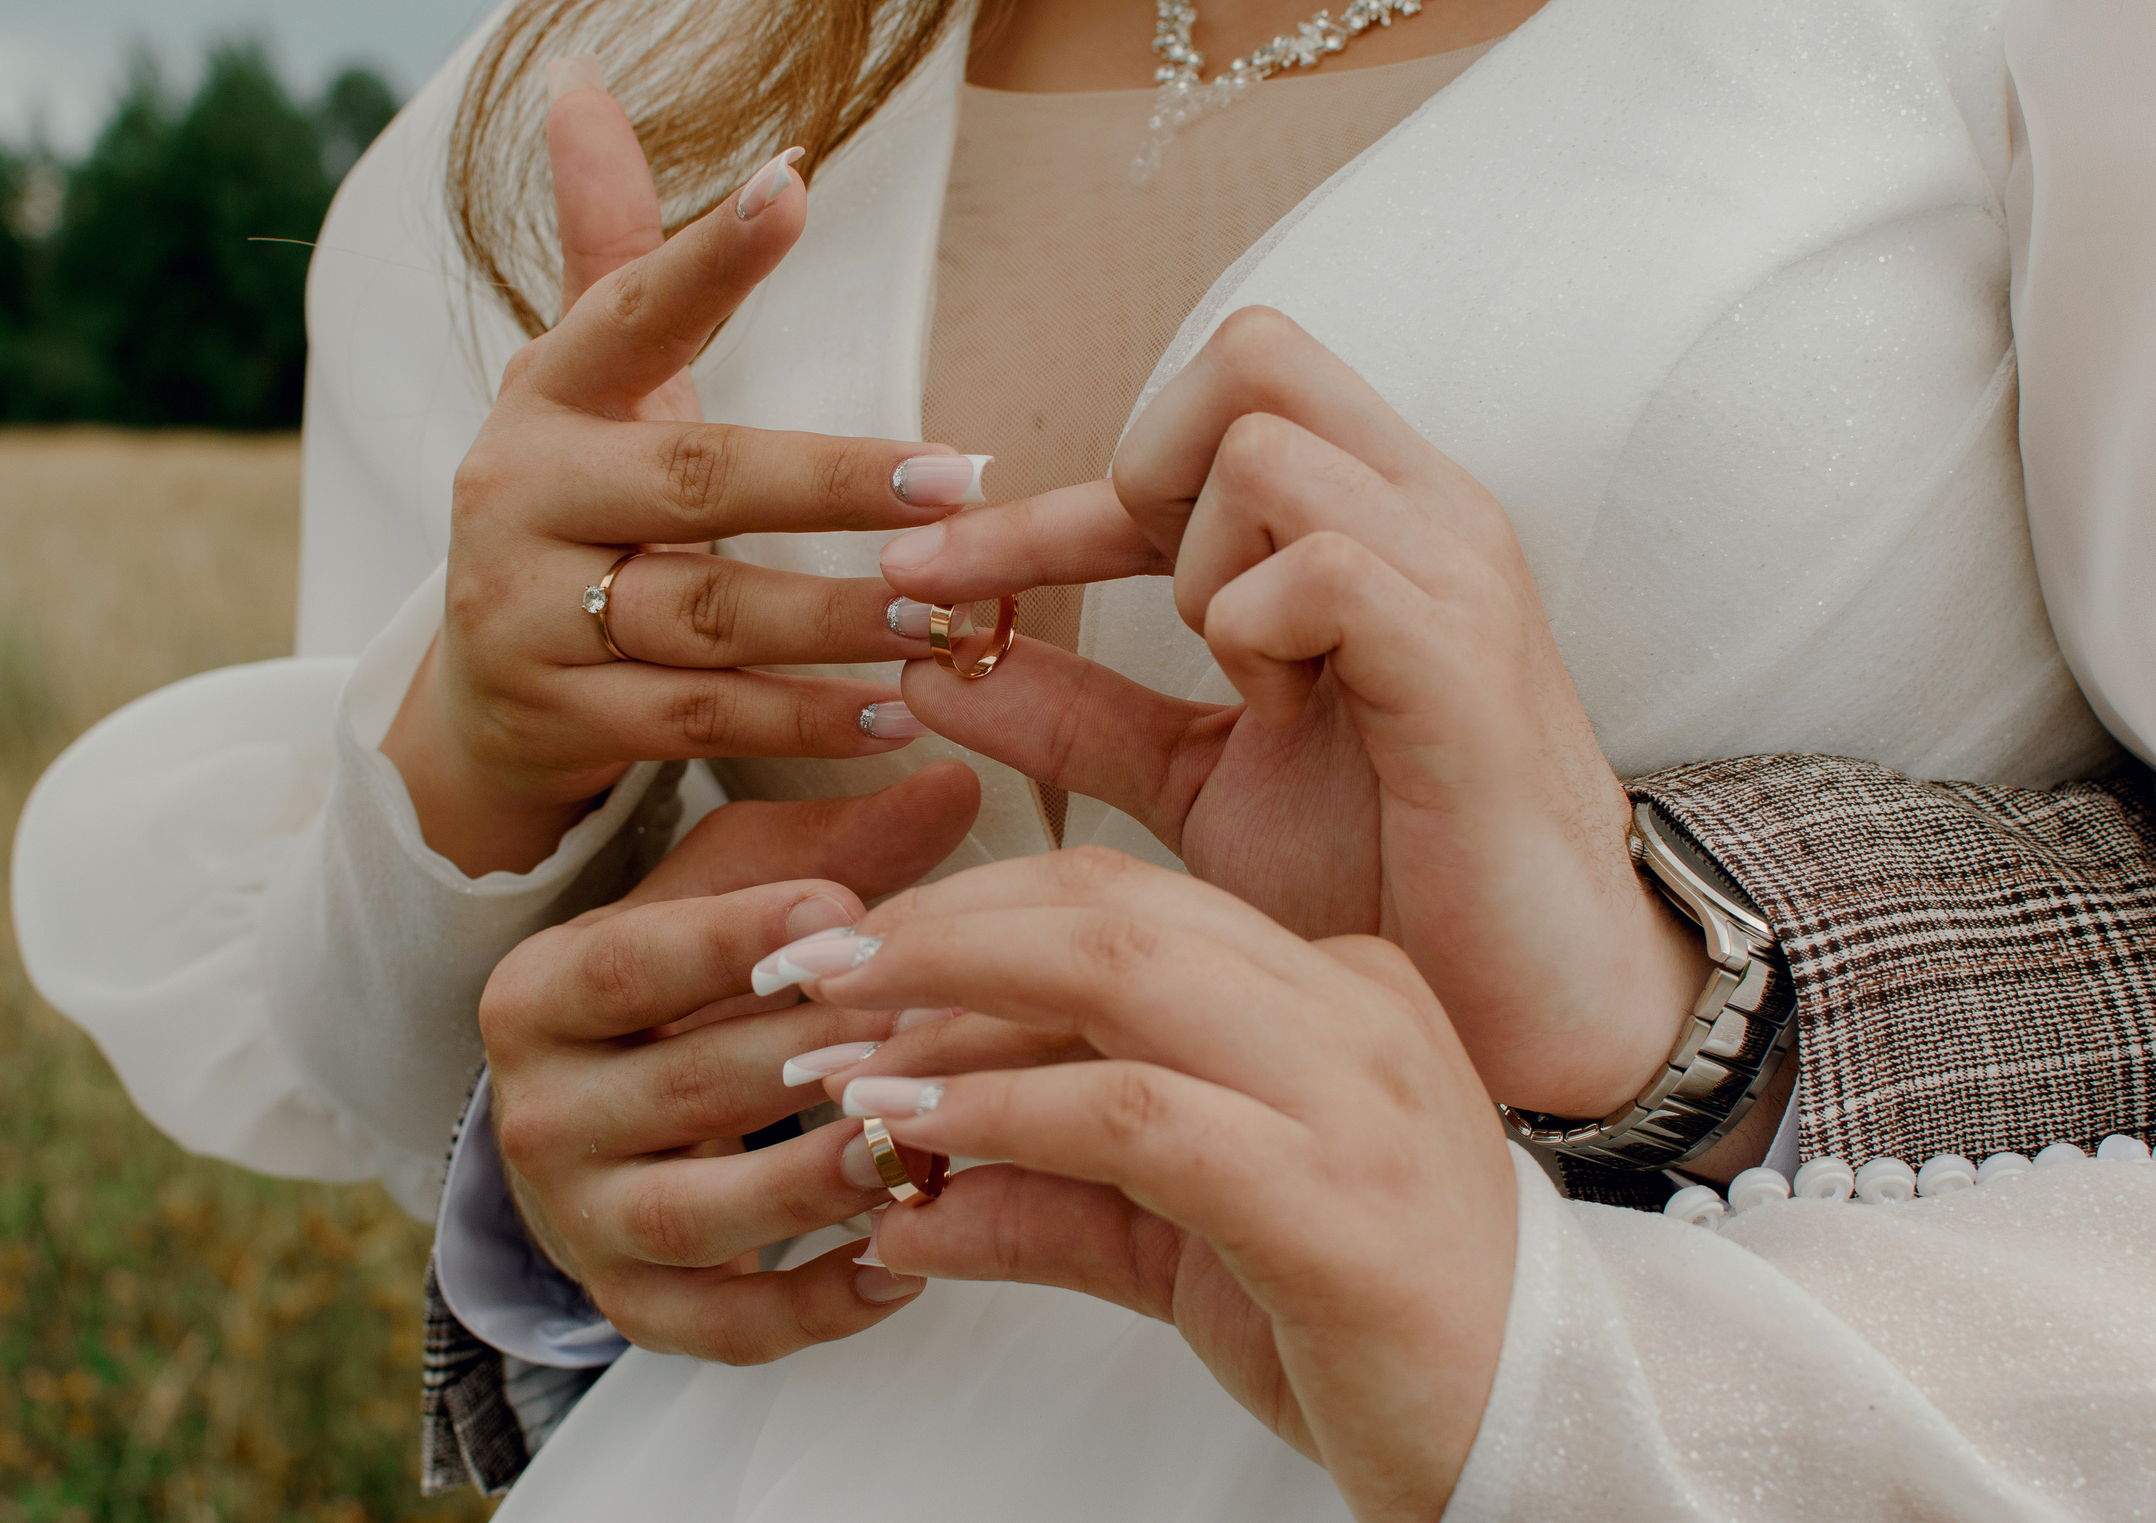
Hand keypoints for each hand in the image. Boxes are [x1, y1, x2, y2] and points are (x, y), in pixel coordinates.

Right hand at [383, 58, 977, 875]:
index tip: (793, 182)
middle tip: (961, 479)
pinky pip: (702, 719)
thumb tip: (582, 78)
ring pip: (706, 614)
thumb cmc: (575, 514)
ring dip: (834, 616)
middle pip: (696, 483)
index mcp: (544, 399)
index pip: (628, 310)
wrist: (480, 702)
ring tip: (943, 609)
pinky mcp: (560, 718)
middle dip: (833, 481)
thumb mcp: (586, 387)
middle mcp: (520, 498)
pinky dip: (805, 719)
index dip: (708, 253)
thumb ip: (616, 251)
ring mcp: (529, 617)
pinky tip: (899, 710)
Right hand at [478, 762, 978, 1361]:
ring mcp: (580, 1223)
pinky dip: (815, 1308)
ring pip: (695, 1215)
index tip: (844, 912)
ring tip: (914, 1146)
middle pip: (680, 1089)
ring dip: (811, 1183)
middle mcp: (536, 1114)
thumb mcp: (727, 892)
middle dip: (807, 1061)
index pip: (631, 963)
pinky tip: (906, 1267)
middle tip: (922, 1028)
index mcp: (537, 994)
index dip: (735, 938)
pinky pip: (724, 1327)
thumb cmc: (678, 982)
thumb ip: (834, 846)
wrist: (597, 1114)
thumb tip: (958, 779)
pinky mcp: (634, 1307)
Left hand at [764, 848, 1516, 1522]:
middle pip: (1108, 908)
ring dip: (945, 1010)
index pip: (1120, 904)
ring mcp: (1358, 1090)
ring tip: (830, 1059)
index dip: (965, 918)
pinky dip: (1004, 1113)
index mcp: (1331, 984)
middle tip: (808, 973)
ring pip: (1119, 979)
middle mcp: (1351, 1005)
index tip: (849, 961)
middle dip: (934, 930)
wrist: (1534, 1439)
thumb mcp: (1177, 1247)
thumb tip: (898, 1197)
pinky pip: (1135, 1114)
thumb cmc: (1363, 1329)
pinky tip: (914, 1132)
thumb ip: (1045, 1203)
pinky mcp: (1337, 1197)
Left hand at [880, 307, 1711, 1122]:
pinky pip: (1324, 561)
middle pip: (1250, 358)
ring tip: (1240, 683)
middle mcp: (1422, 512)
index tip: (920, 578)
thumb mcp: (1203, 783)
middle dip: (1149, 472)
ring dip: (1204, 565)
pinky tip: (1278, 708)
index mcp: (1368, 524)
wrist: (1541, 1009)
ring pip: (1267, 448)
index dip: (1041, 502)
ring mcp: (1453, 571)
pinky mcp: (1465, 655)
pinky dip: (1258, 627)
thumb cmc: (1391, 878)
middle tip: (1146, 612)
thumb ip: (1080, 716)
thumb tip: (929, 665)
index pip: (1193, 423)